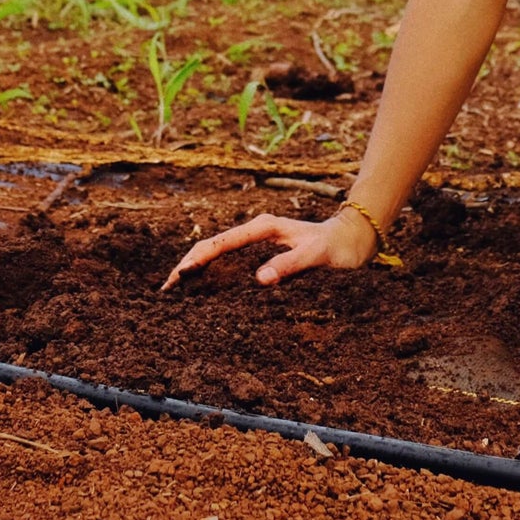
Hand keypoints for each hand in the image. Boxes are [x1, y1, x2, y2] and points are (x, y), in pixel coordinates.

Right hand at [160, 207, 375, 290]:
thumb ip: (289, 265)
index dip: (197, 259)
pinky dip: (212, 273)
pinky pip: (231, 261)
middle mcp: (257, 231)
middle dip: (188, 264)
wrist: (353, 239)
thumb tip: (259, 279)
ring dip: (197, 269)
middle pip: (213, 246)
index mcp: (263, 227)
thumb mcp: (315, 255)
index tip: (178, 277)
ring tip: (175, 292)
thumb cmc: (336, 246)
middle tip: (165, 291)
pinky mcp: (263, 252)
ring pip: (219, 253)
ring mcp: (259, 241)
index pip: (221, 242)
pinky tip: (204, 290)